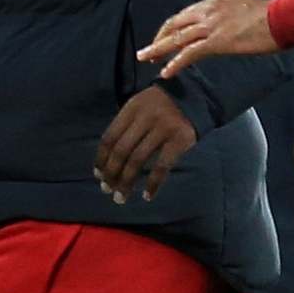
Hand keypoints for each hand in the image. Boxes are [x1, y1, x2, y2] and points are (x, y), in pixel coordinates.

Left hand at [94, 87, 197, 201]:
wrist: (195, 95)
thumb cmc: (161, 107)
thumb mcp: (140, 108)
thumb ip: (125, 127)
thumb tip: (107, 161)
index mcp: (131, 109)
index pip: (110, 137)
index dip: (101, 158)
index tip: (98, 175)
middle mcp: (144, 117)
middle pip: (121, 150)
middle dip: (111, 173)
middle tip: (107, 190)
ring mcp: (163, 128)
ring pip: (138, 160)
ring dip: (126, 182)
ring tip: (120, 197)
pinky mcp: (179, 140)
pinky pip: (162, 166)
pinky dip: (153, 183)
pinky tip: (147, 196)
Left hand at [137, 0, 278, 78]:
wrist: (282, 18)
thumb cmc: (270, 17)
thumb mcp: (241, 10)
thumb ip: (226, 17)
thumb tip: (222, 29)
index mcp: (213, 2)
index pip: (183, 15)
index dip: (170, 28)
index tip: (163, 39)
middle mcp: (207, 11)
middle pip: (174, 25)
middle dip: (159, 38)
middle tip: (146, 52)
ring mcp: (211, 25)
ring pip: (176, 38)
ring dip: (158, 50)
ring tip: (145, 60)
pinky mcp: (217, 41)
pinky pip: (189, 53)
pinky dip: (175, 63)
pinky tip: (166, 72)